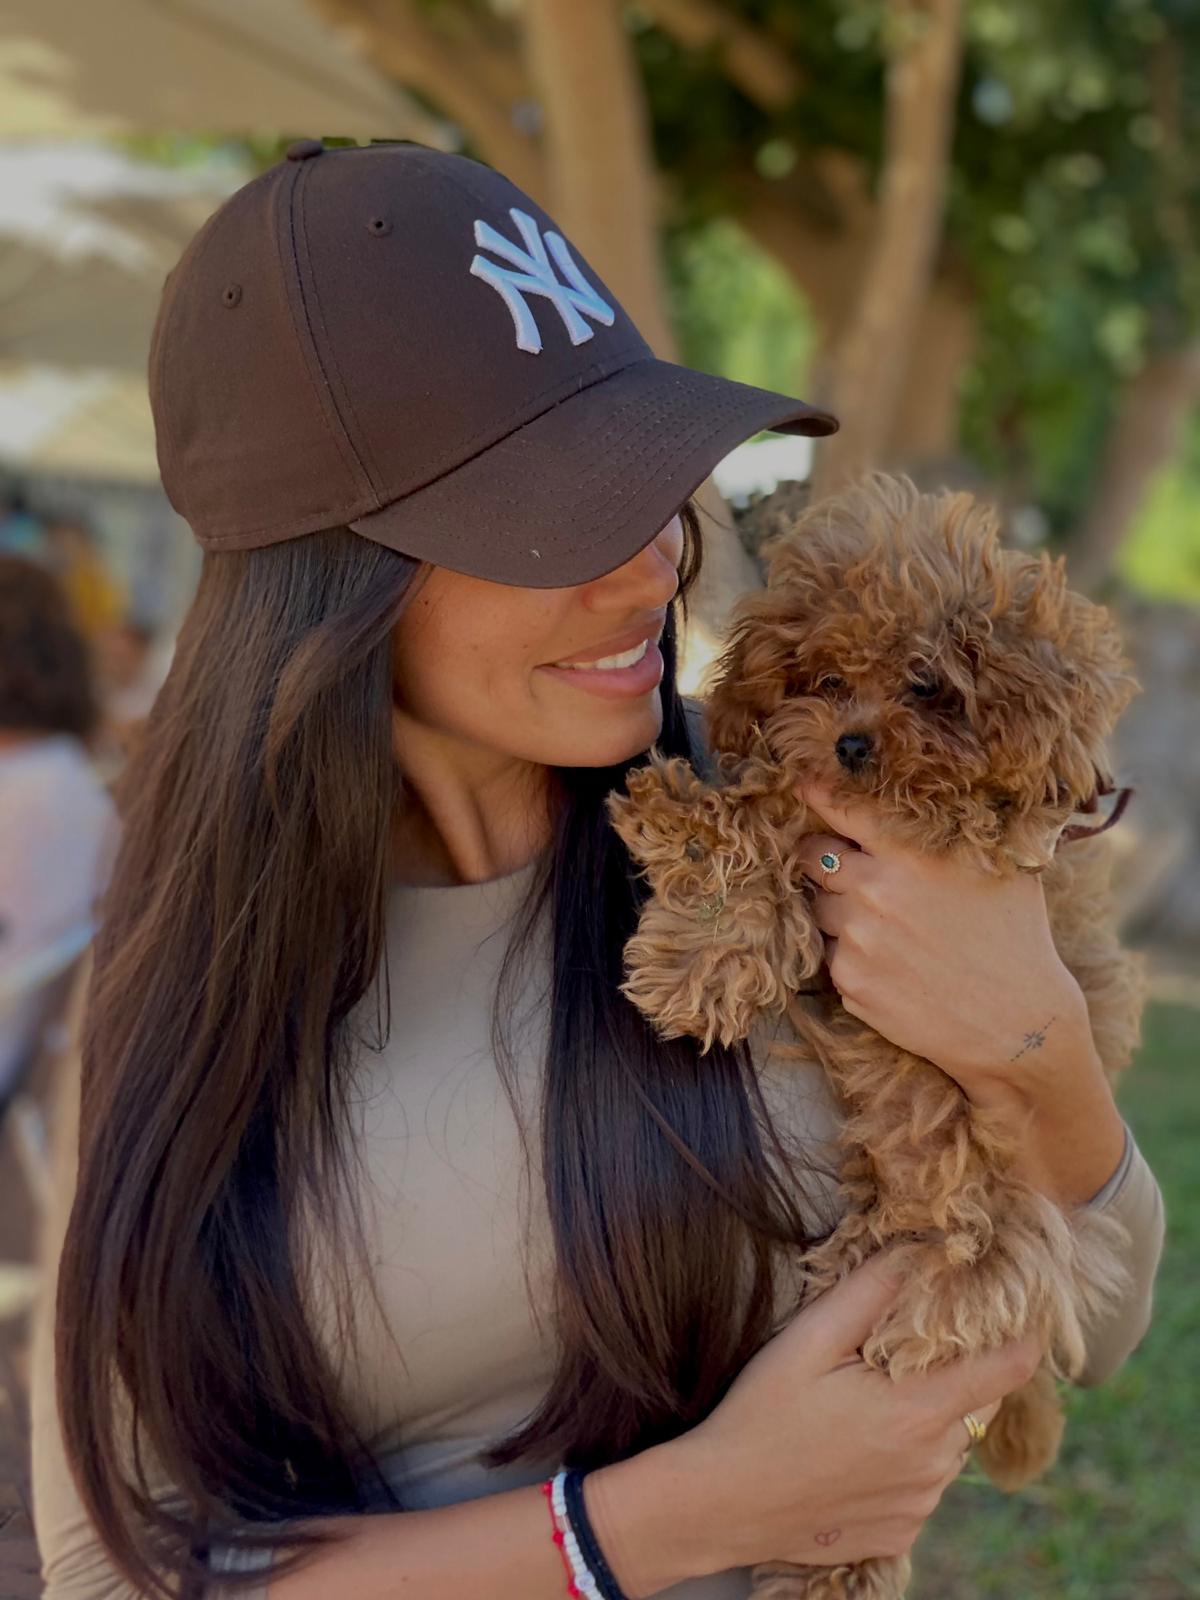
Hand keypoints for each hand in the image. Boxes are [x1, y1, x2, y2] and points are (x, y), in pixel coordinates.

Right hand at [667, 1251, 1040, 1573]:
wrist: (722, 1505)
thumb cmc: (761, 1414)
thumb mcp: (808, 1341)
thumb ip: (869, 1292)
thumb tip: (920, 1249)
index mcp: (916, 1412)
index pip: (1007, 1371)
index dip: (1022, 1338)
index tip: (1020, 1313)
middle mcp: (931, 1464)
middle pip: (974, 1403)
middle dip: (952, 1372)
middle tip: (898, 1355)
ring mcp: (919, 1505)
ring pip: (950, 1443)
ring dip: (926, 1417)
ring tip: (864, 1406)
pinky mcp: (901, 1534)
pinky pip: (923, 1484)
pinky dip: (905, 1461)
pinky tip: (853, 1451)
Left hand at [794, 777, 1094, 1104]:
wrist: (1017, 1026)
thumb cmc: (1016, 940)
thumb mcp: (1000, 868)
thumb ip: (957, 831)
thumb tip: (936, 792)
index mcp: (911, 854)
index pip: (840, 808)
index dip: (817, 793)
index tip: (804, 785)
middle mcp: (875, 891)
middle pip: (811, 857)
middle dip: (822, 859)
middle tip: (844, 868)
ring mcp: (857, 939)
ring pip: (818, 907)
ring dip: (837, 909)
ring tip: (882, 925)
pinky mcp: (849, 981)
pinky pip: (830, 953)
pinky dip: (850, 954)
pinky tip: (890, 963)